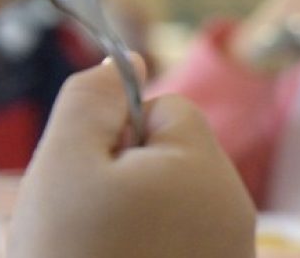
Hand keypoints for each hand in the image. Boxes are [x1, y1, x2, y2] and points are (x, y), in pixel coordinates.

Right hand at [11, 58, 254, 257]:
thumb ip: (91, 101)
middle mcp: (235, 208)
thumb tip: (123, 62)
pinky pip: (182, 245)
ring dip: (134, 218)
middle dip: (125, 177)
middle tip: (85, 220)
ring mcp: (233, 251)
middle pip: (174, 160)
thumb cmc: (71, 256)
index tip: (90, 172)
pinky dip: (149, 251)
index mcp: (205, 167)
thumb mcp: (63, 164)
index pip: (168, 108)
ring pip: (175, 207)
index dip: (118, 130)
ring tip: (99, 252)